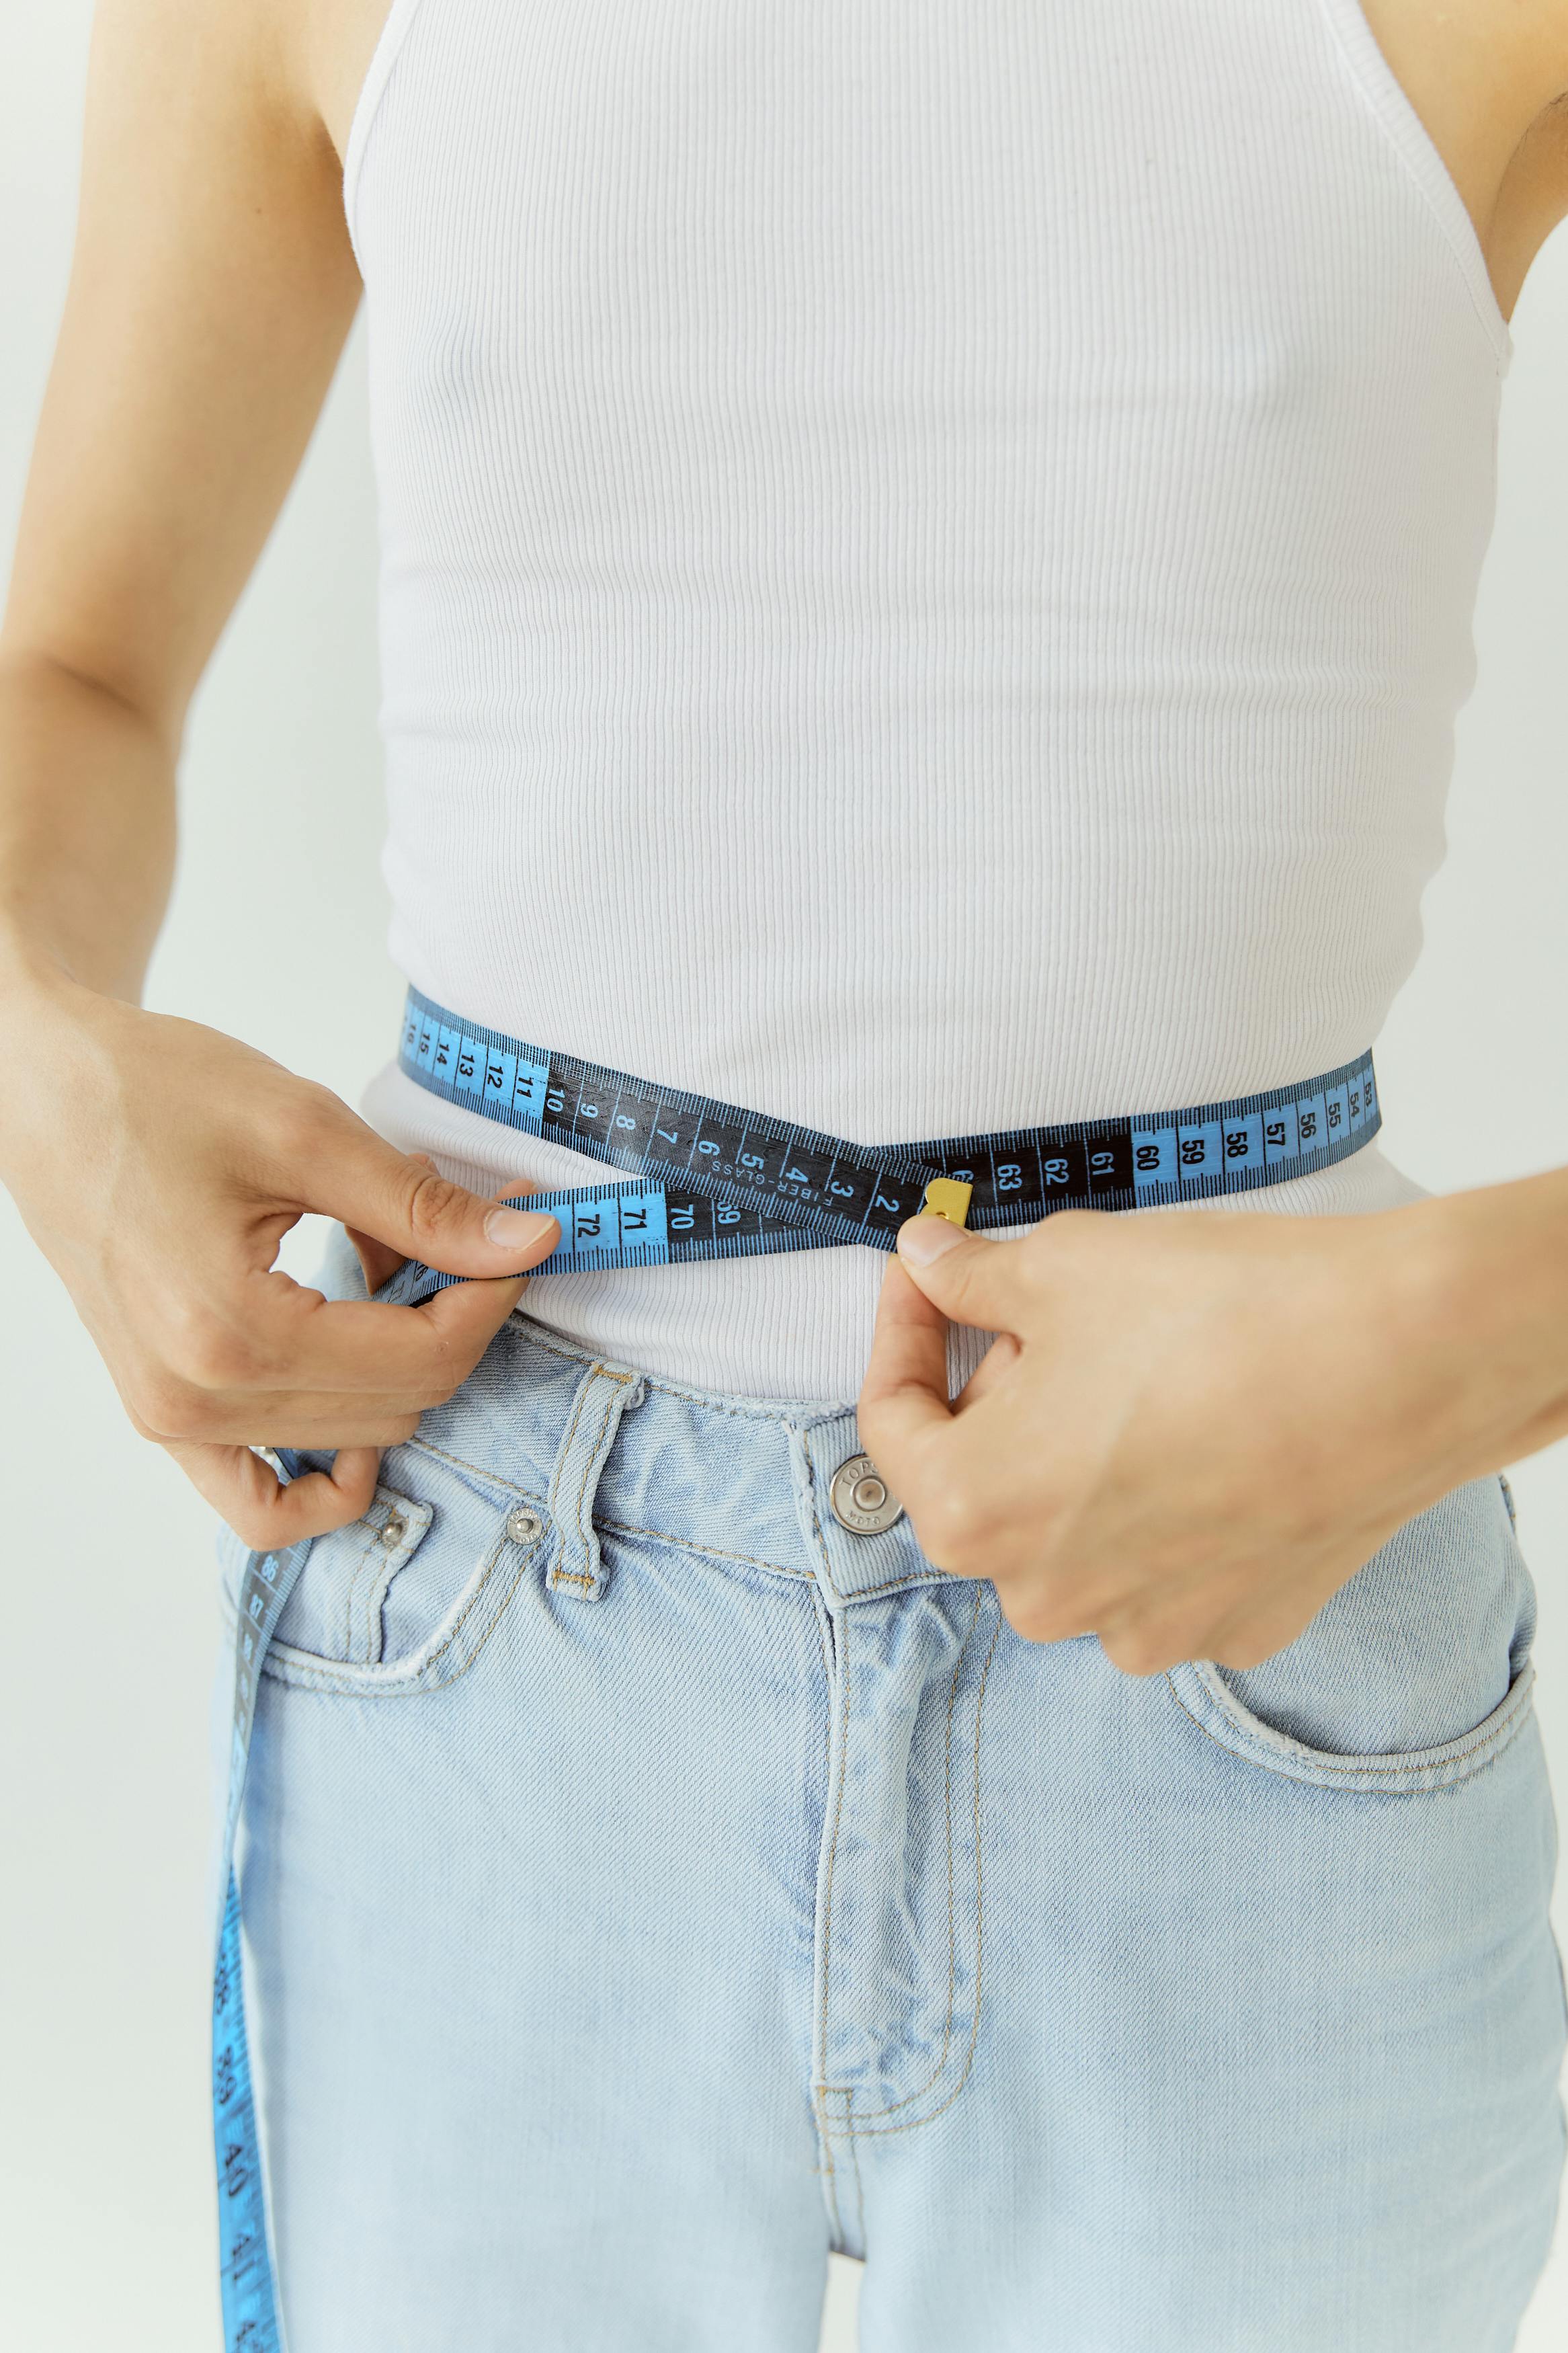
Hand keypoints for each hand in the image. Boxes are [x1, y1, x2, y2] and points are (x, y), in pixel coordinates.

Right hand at [0, 979, 559, 1548]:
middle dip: (450, 1319)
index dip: (493, 1296)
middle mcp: (196, 1400)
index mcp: (231, 1332)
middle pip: (400, 1404)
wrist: (48, 1094)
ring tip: (376, 1263)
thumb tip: (530, 1244)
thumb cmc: (155, 1094)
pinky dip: (326, 1474)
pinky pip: (260, 1505)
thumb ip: (423, 1206)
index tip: (525, 1233)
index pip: (422, 1358)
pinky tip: (360, 1400)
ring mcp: (173, 1421)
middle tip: (439, 1228)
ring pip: (355, 1439)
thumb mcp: (306, 1131)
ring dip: (397, 1362)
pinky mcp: (164, 1418)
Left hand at [857, 1199, 1523, 1674]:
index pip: (891, 1422)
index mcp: (976, 1513)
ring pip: (1079, 1529)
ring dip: (1088, 1456)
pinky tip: (1218, 1432)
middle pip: (988, 1483)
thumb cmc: (1219, 1311)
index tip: (928, 1277)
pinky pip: (1170, 1562)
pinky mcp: (1238, 1625)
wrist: (1401, 1360)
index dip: (904, 1331)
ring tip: (1149, 1371)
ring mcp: (1148, 1626)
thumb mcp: (1063, 1265)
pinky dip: (1174, 1501)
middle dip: (1007, 1396)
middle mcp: (1047, 1597)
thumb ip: (971, 1278)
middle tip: (1062, 1313)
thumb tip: (927, 1262)